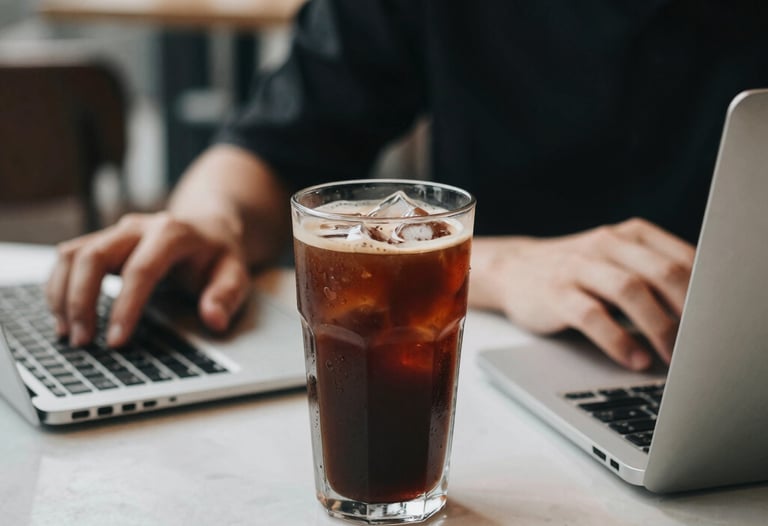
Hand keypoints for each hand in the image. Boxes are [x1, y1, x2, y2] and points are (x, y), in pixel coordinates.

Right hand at [46, 212, 249, 347]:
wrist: (208, 226)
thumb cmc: (218, 255)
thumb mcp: (235, 273)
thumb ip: (226, 296)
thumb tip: (214, 320)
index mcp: (173, 233)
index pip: (141, 269)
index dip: (126, 306)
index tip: (116, 342)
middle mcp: (138, 227)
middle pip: (94, 256)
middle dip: (82, 301)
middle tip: (83, 342)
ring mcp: (116, 232)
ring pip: (73, 254)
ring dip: (63, 295)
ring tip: (68, 334)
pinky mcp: (102, 241)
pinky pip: (68, 258)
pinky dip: (59, 287)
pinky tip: (63, 317)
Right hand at [469, 218, 695, 369]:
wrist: (514, 270)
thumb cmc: (578, 273)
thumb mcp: (618, 262)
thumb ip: (655, 275)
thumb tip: (706, 315)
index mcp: (632, 234)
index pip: (684, 259)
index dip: (708, 294)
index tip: (720, 326)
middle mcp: (607, 243)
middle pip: (662, 273)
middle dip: (689, 315)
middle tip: (701, 349)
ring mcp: (578, 265)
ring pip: (629, 291)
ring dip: (658, 328)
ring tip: (671, 359)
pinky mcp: (555, 292)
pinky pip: (592, 315)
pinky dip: (618, 340)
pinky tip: (633, 359)